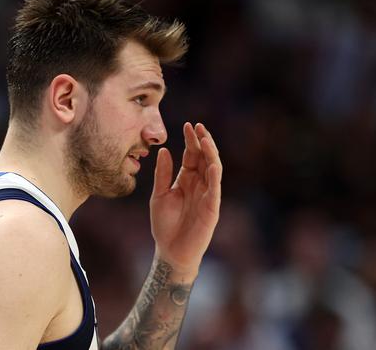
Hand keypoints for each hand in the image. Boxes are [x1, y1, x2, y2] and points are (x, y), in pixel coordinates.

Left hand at [150, 122, 221, 282]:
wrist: (169, 250)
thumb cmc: (164, 224)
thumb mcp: (159, 195)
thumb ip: (162, 174)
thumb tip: (164, 150)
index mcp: (186, 180)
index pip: (191, 155)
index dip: (191, 140)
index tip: (188, 125)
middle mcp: (199, 184)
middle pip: (204, 158)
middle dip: (203, 142)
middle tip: (198, 127)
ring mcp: (207, 195)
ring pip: (213, 169)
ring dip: (211, 154)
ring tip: (205, 139)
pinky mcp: (211, 208)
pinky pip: (215, 189)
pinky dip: (214, 176)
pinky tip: (211, 163)